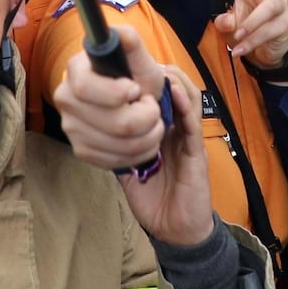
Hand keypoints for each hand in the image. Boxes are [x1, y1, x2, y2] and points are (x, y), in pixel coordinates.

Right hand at [54, 24, 167, 169]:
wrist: (135, 103)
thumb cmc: (137, 77)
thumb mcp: (140, 60)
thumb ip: (132, 44)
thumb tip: (121, 32)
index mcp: (76, 71)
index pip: (85, 87)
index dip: (115, 92)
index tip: (135, 89)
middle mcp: (66, 100)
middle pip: (113, 122)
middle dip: (147, 116)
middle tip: (153, 106)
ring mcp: (71, 128)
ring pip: (120, 145)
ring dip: (149, 136)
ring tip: (154, 122)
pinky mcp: (81, 151)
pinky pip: (116, 160)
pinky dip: (140, 151)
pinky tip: (144, 138)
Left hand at [120, 64, 214, 246]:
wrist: (176, 228)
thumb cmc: (153, 197)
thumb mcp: (129, 166)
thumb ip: (118, 145)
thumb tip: (92, 127)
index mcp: (160, 128)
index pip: (154, 95)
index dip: (143, 78)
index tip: (126, 64)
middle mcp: (175, 127)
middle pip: (172, 90)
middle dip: (158, 73)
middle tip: (142, 59)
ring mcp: (186, 136)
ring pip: (187, 98)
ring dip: (174, 82)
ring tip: (161, 70)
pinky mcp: (195, 149)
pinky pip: (192, 122)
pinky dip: (185, 105)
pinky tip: (175, 92)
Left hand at [214, 0, 287, 69]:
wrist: (264, 54)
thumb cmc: (246, 30)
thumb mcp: (229, 25)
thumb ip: (224, 21)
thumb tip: (226, 21)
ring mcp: (277, 6)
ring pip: (265, 10)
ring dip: (249, 26)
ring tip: (238, 39)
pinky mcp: (282, 24)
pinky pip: (264, 32)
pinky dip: (250, 43)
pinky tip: (240, 50)